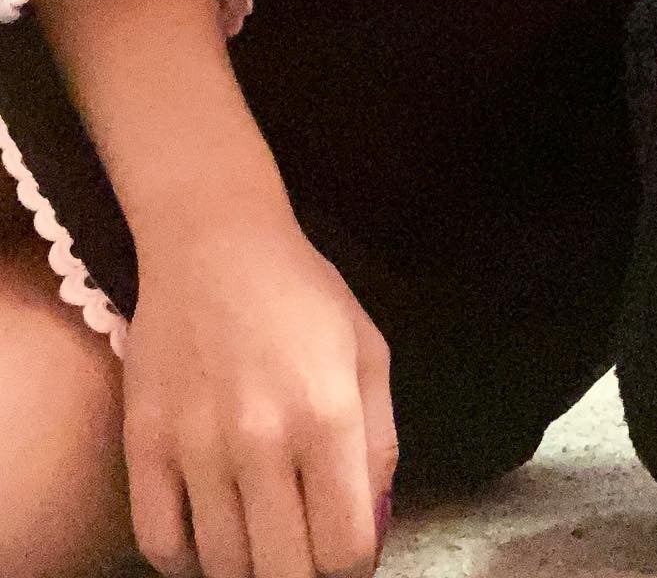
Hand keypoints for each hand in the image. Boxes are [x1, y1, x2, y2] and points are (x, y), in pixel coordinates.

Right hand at [123, 207, 397, 577]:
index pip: (345, 546)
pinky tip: (212, 532)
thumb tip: (374, 524)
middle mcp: (262, 441)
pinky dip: (188, 559)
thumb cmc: (303, 294)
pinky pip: (159, 545)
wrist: (215, 245)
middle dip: (305, 573)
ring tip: (265, 536)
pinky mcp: (143, 446)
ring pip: (223, 567)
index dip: (354, 564)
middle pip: (284, 572)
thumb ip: (379, 443)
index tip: (350, 550)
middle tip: (307, 547)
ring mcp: (196, 447)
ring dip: (250, 566)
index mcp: (328, 416)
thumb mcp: (368, 353)